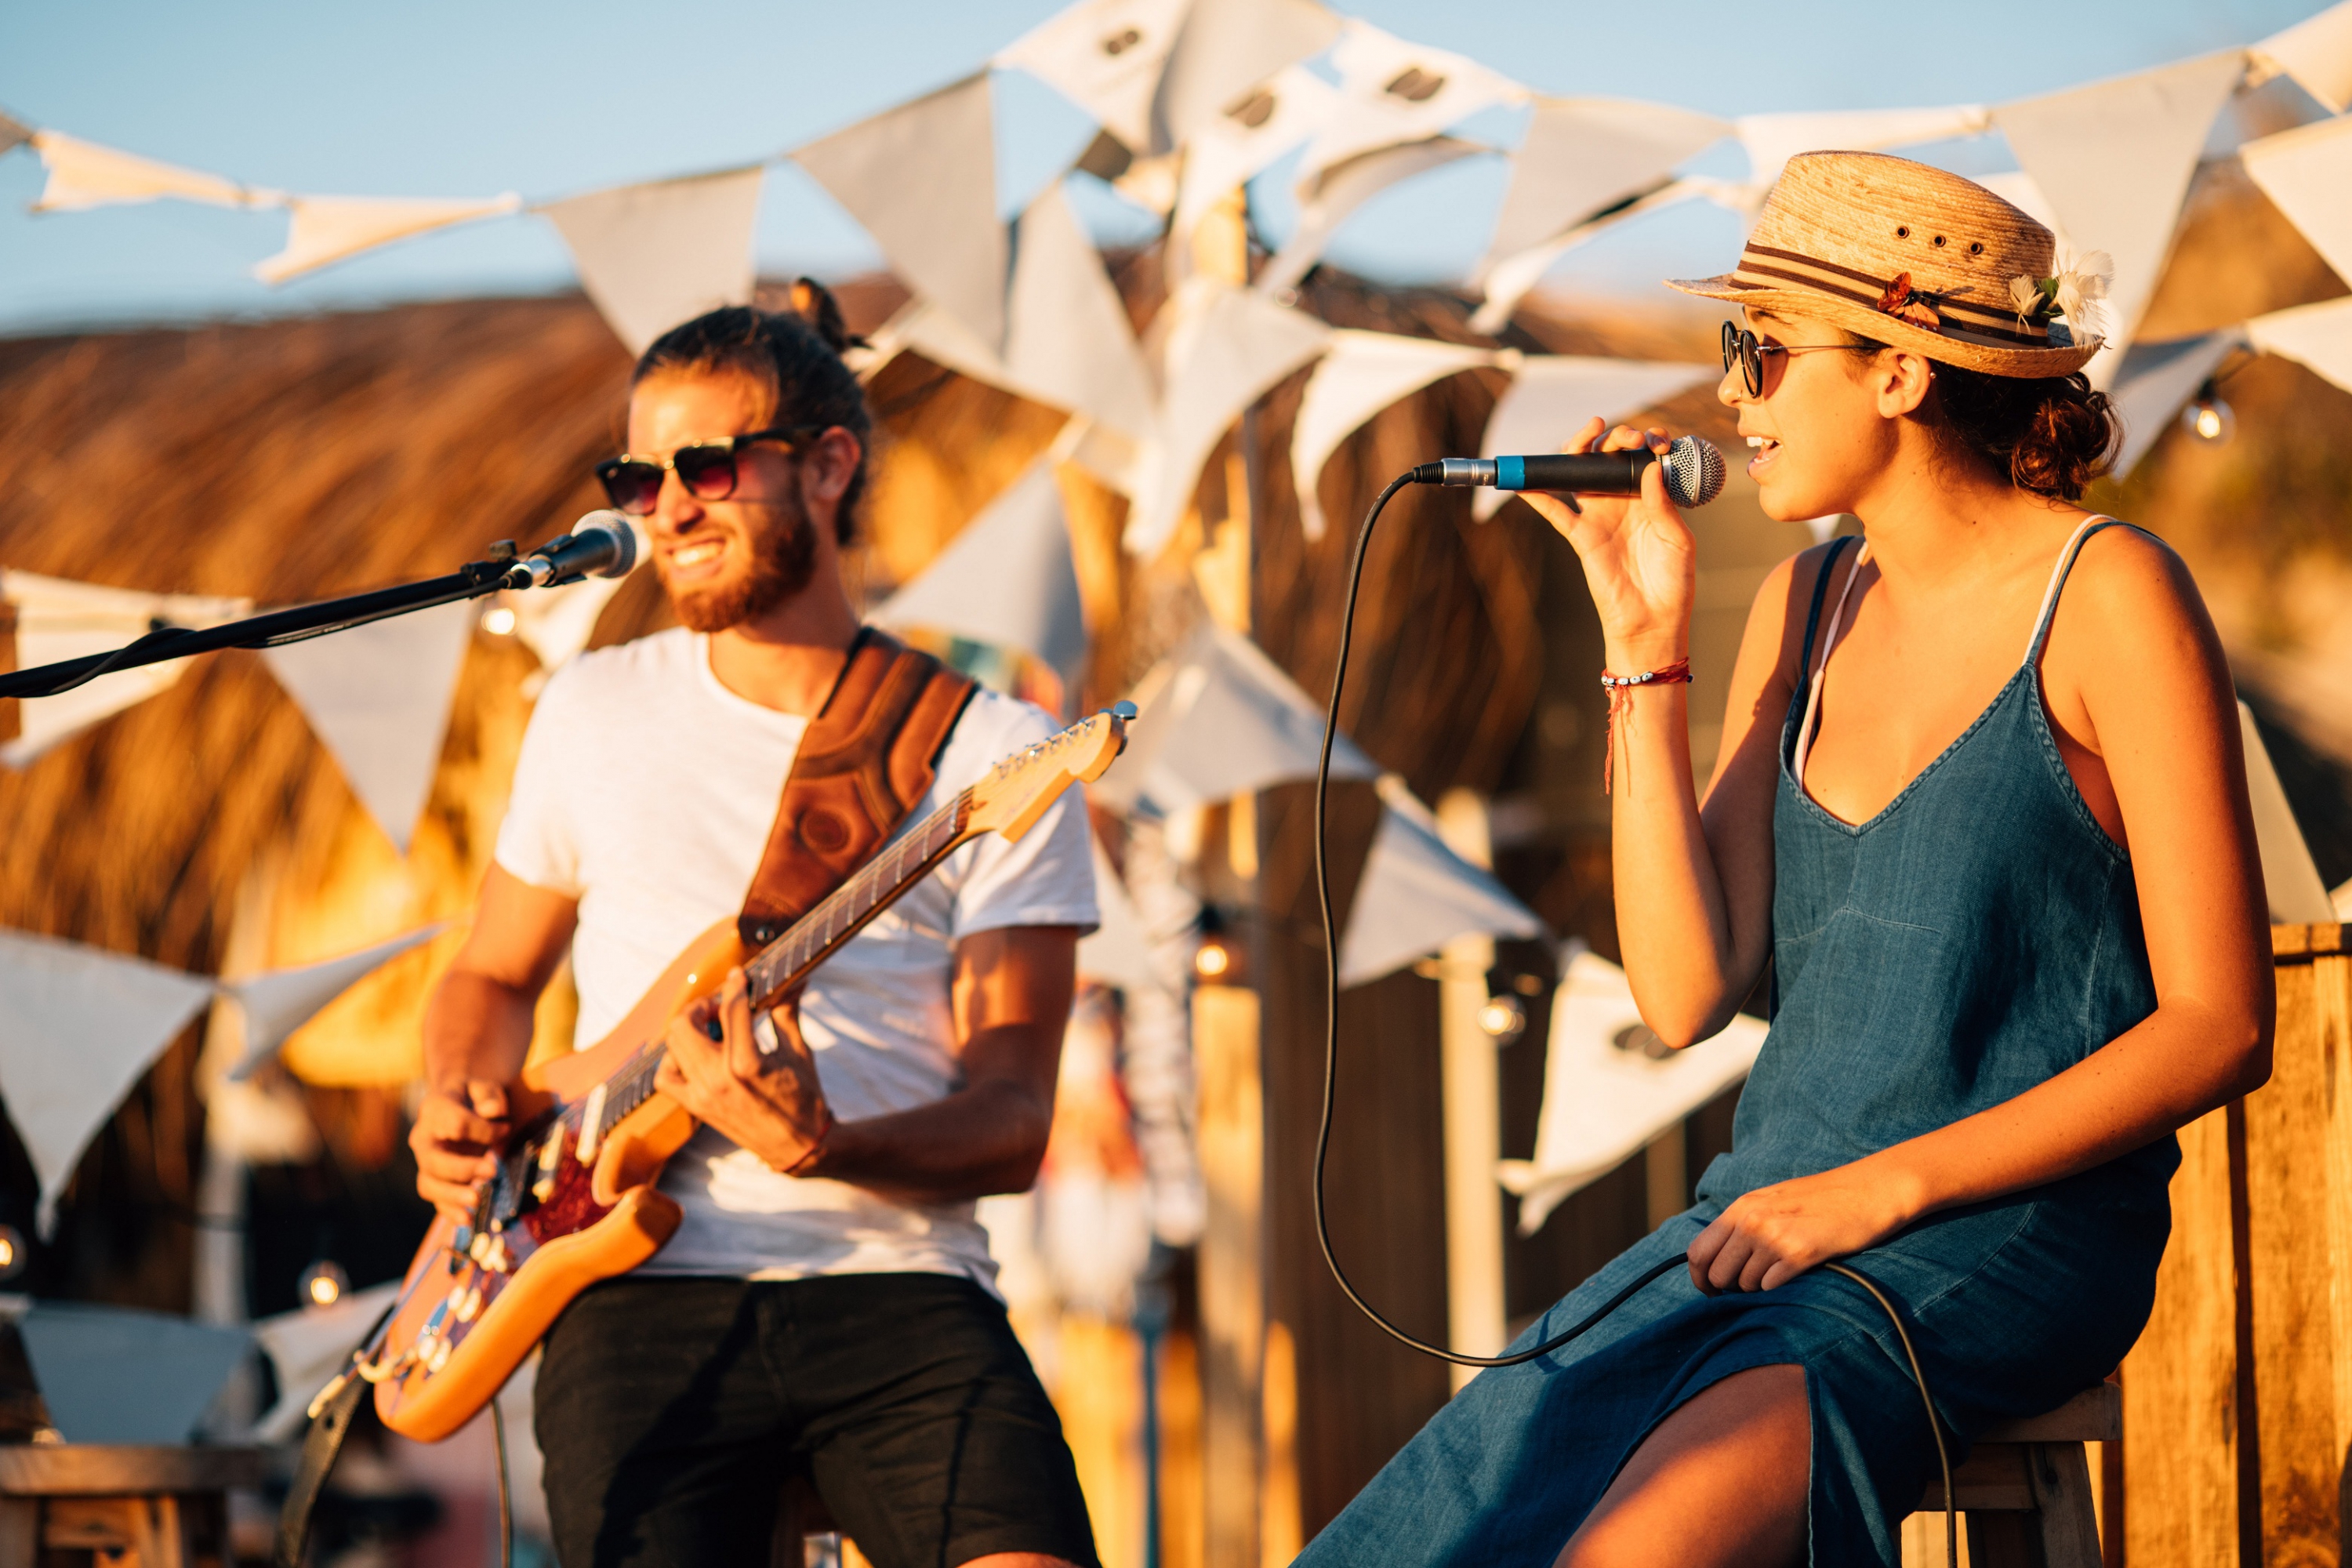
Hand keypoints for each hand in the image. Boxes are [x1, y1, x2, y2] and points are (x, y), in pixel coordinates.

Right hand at [410, 1080, 510, 1221]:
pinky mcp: (435, 1179)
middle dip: (462, 1169)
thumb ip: (489, 1095)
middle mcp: (423, 1137)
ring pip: (429, 1184)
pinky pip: (435, 1200)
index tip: (505, 1128)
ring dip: (452, 1196)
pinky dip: (449, 1211)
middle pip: (434, 1160)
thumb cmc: (474, 1096)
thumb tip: (493, 1111)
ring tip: (477, 1201)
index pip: (455, 1124)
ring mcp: (426, 1161)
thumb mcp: (484, 1086)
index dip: (482, 1130)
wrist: (459, 1103)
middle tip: (492, 1171)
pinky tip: (468, 1220)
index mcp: (435, 1109)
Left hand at [655, 967, 832, 1173]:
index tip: (737, 975)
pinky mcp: (697, 1108)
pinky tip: (695, 1055)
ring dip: (688, 1030)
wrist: (799, 1147)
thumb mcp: (798, 1051)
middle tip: (719, 1006)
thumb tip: (795, 981)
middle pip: (685, 1025)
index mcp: (747, 1063)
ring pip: (672, 1047)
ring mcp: (703, 1096)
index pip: (731, 1010)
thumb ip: (788, 1013)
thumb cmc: (805, 1098)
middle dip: (700, 1007)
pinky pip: (666, 1078)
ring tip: (710, 1029)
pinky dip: (673, 1060)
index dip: (734, 986)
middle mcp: (718, 1079)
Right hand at [1519, 419, 1695, 668]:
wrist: (1653, 620)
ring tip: (1591, 430)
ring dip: (1581, 447)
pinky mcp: (1581, 535)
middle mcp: (1623, 501)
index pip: (1645, 458)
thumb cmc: (1673, 582)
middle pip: (1610, 457)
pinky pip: (1555, 511)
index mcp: (1651, 498)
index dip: (1649, 441)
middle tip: (1627, 437)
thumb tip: (1651, 466)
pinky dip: (1539, 494)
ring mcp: (1600, 516)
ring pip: (1581, 472)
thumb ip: (1663, 503)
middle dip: (1618, 437)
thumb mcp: (1678, 539)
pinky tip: (1526, 481)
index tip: (1659, 442)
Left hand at [1685, 1160, 1923, 1292]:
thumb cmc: (1822, 1198)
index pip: (1698, 1251)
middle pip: (1718, 1275)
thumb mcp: (1773, 1201)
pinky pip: (1772, 1286)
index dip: (1699, 1278)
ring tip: (1781, 1269)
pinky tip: (1795, 1271)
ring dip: (1759, 1286)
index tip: (1711, 1291)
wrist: (1870, 1190)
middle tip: (1753, 1283)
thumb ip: (1744, 1223)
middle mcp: (1752, 1221)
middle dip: (1731, 1287)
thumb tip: (1715, 1259)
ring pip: (1745, 1285)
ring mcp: (1775, 1236)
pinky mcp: (1801, 1252)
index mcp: (1742, 1207)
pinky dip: (1779, 1286)